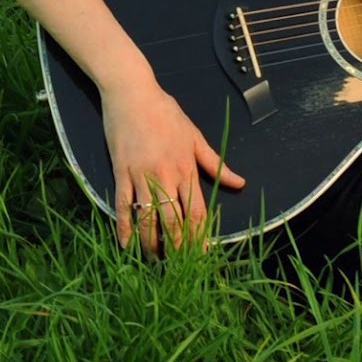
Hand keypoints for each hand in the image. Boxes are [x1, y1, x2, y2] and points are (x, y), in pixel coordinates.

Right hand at [103, 83, 244, 258]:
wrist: (133, 93)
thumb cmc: (166, 112)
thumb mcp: (194, 136)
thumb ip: (215, 163)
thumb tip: (240, 183)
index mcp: (186, 168)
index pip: (197, 212)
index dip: (200, 237)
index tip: (202, 256)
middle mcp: (166, 176)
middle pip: (173, 221)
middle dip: (176, 247)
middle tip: (178, 267)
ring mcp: (141, 175)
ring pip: (148, 218)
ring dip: (151, 243)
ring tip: (154, 260)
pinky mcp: (121, 172)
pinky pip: (123, 206)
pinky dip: (124, 228)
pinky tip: (126, 246)